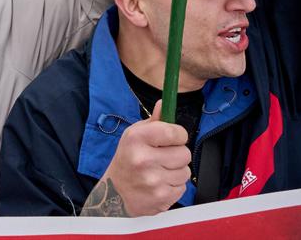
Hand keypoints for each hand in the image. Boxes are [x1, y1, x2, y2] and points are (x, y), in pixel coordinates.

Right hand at [102, 101, 190, 216]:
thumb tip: (164, 102)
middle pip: (185, 153)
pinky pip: (183, 187)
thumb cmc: (128, 159)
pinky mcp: (161, 198)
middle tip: (164, 157)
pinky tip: (161, 184)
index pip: (174, 132)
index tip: (173, 138)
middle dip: (178, 154)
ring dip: (177, 171)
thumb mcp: (134, 136)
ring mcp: (153, 181)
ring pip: (186, 172)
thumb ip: (153, 121)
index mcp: (136, 139)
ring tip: (161, 172)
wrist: (115, 193)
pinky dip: (174, 186)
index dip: (178, 134)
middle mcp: (143, 159)